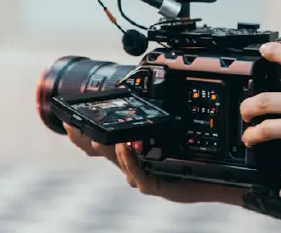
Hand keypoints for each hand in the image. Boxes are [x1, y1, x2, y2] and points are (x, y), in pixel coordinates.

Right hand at [63, 123, 237, 204]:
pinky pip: (138, 175)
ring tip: (98, 133)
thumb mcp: (167, 133)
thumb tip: (137, 96)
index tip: (66, 117)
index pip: (100, 142)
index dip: (81, 133)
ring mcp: (141, 176)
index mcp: (131, 151)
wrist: (214, 177)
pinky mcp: (155, 185)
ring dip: (106, 147)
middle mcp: (133, 164)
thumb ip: (149, 122)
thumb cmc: (190, 156)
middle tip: (73, 125)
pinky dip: (129, 159)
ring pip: (117, 163)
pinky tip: (125, 146)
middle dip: (84, 139)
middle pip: (100, 152)